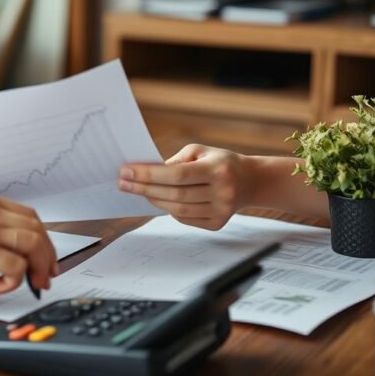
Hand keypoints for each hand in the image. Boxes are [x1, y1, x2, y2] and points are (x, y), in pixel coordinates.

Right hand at [0, 189, 56, 294]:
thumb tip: (23, 247)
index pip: (28, 215)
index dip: (43, 239)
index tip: (46, 257)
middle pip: (36, 229)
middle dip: (47, 256)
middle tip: (46, 275)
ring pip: (33, 246)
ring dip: (37, 269)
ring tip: (31, 284)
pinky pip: (17, 268)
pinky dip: (15, 282)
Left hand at [118, 144, 252, 230]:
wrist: (251, 182)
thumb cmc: (219, 162)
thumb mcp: (199, 151)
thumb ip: (174, 161)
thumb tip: (146, 173)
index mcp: (217, 169)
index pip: (176, 174)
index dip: (149, 174)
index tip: (126, 172)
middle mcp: (222, 192)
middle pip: (174, 194)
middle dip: (144, 188)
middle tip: (123, 183)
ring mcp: (221, 211)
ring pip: (177, 209)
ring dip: (153, 200)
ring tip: (138, 191)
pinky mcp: (217, 224)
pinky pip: (184, 218)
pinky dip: (169, 209)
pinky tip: (160, 200)